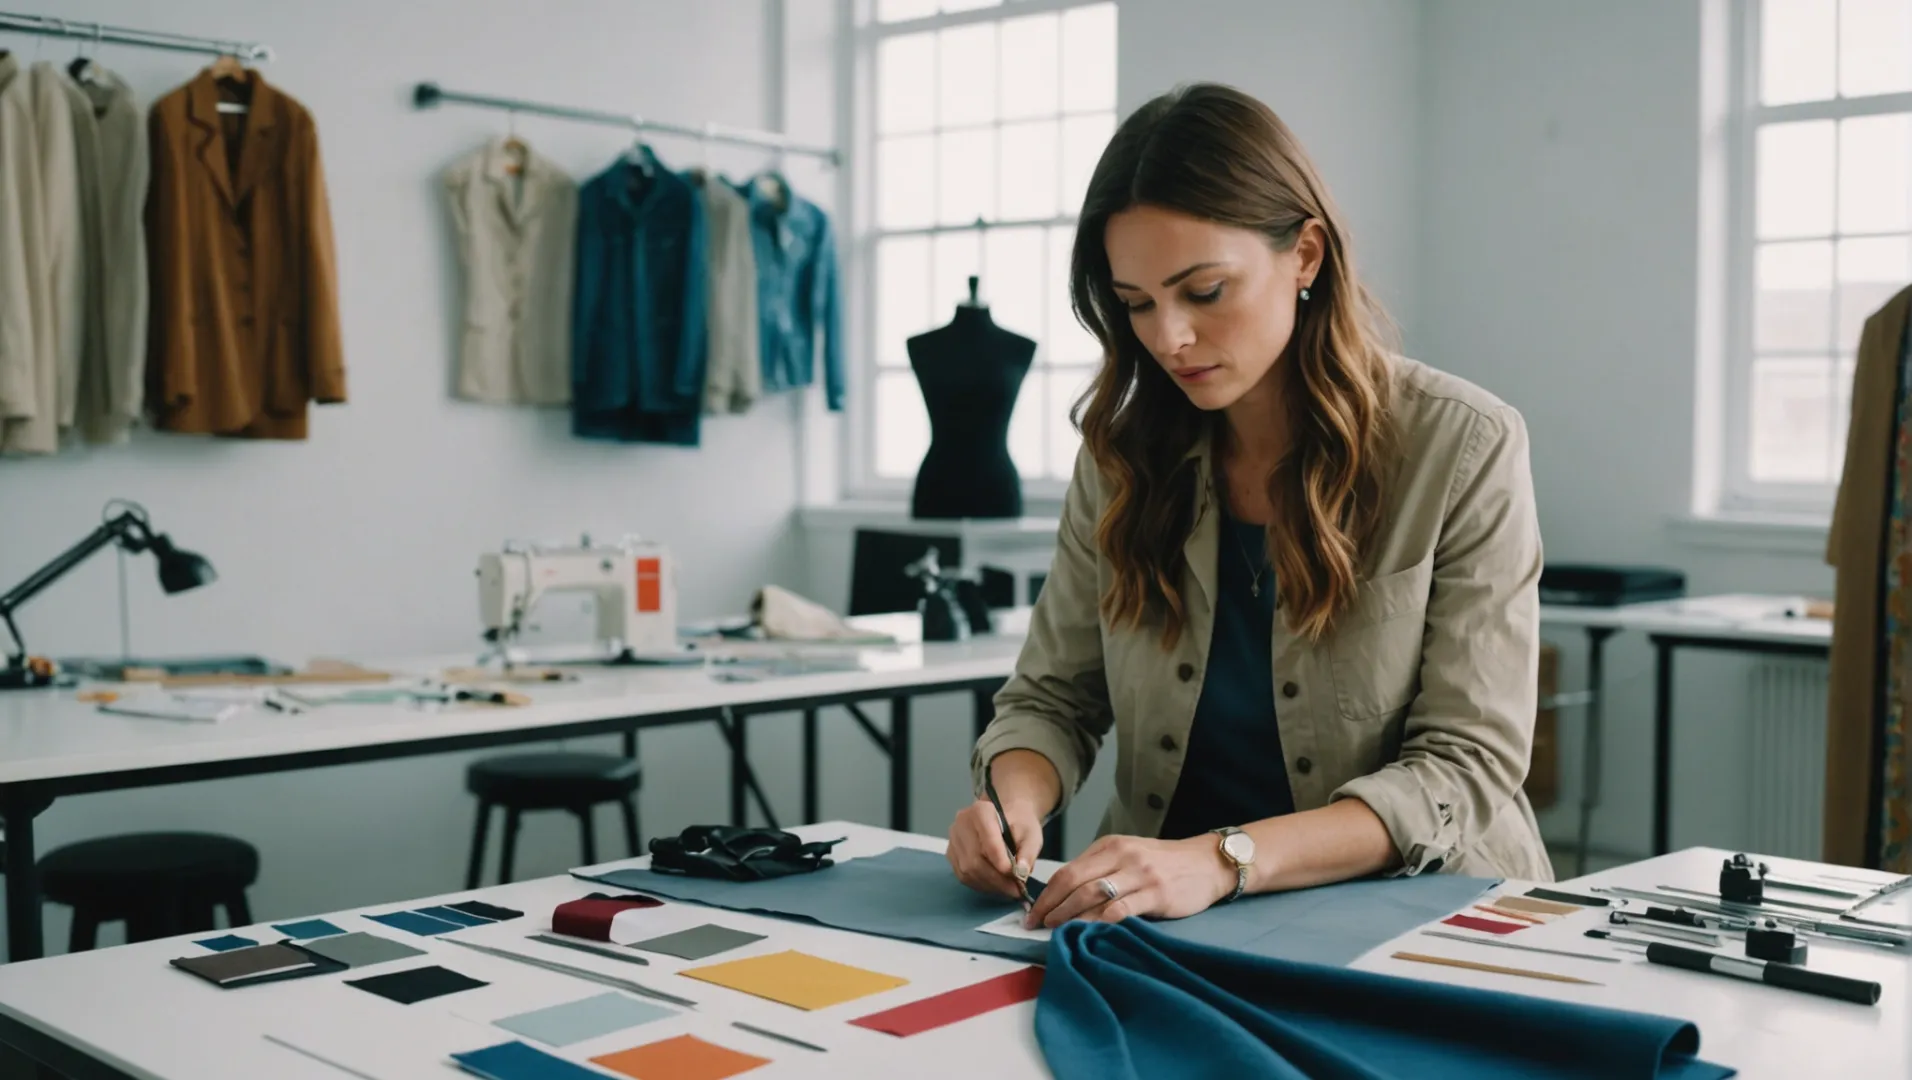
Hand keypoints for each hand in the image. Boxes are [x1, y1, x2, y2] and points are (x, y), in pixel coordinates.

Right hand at [947, 797, 1044, 900]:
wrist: (1006, 815)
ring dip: (989, 886)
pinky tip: (995, 886)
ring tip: (1008, 890)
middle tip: (1016, 891)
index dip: (1001, 863)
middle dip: (997, 880)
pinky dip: (980, 885)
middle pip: (975, 860)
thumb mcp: (1032, 834)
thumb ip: (1028, 852)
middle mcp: (961, 823)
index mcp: (981, 811)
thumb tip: (1021, 873)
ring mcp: (953, 839)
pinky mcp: (951, 853)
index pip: (988, 842)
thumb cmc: (1019, 823)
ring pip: (967, 871)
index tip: (1017, 878)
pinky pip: (962, 876)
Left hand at [1024, 833, 1235, 928]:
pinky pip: (1122, 909)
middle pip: (1074, 883)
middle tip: (1036, 925)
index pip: (1068, 870)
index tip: (1032, 912)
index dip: (1046, 894)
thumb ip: (1100, 869)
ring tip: (1056, 931)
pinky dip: (1101, 922)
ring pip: (1093, 896)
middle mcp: (1121, 856)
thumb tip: (1064, 896)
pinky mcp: (1156, 893)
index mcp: (1109, 846)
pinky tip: (1090, 933)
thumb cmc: (1163, 863)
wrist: (1207, 863)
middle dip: (1051, 906)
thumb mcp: (1128, 856)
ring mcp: (1139, 874)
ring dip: (1070, 917)